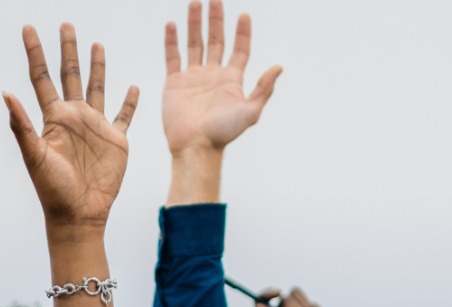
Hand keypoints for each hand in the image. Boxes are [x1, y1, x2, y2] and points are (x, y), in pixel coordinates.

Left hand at [4, 24, 139, 233]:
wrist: (78, 214)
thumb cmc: (52, 190)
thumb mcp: (35, 156)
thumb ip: (21, 125)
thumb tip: (5, 93)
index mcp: (53, 118)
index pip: (41, 78)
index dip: (35, 52)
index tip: (27, 27)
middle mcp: (74, 117)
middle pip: (70, 74)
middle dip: (68, 49)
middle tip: (66, 23)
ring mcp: (95, 127)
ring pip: (97, 87)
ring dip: (97, 66)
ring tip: (95, 44)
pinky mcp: (116, 140)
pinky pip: (125, 115)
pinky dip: (130, 101)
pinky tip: (133, 86)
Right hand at [162, 1, 280, 156]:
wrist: (195, 147)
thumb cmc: (223, 133)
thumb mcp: (250, 112)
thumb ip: (263, 89)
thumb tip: (279, 66)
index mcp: (231, 79)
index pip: (239, 49)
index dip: (242, 32)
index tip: (243, 15)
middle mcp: (212, 75)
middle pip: (216, 40)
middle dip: (216, 19)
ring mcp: (192, 77)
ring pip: (195, 44)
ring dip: (194, 24)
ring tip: (195, 3)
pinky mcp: (174, 83)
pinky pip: (173, 57)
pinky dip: (172, 41)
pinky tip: (172, 25)